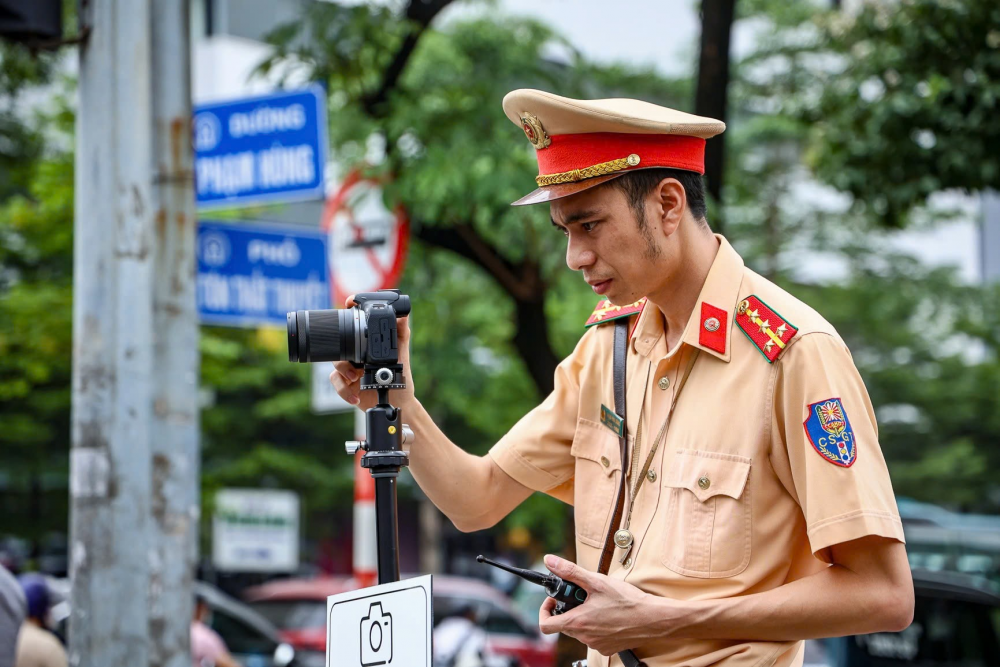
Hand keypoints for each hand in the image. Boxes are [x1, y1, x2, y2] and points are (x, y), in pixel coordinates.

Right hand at [329, 295, 415, 411]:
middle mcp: (357, 356)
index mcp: (368, 347)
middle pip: (340, 347)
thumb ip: (401, 335)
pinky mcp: (347, 385)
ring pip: (335, 364)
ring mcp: (350, 370)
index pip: (354, 331)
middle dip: (342, 352)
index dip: (348, 321)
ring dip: (342, 370)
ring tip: (354, 378)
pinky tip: (356, 397)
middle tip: (354, 362)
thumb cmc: (400, 377)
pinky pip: (337, 383)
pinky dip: (344, 391)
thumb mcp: (402, 354)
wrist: (398, 402)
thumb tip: (403, 315)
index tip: (347, 308)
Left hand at [538, 555, 656, 656]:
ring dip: (583, 617)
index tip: (554, 600)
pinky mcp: (607, 648)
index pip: (546, 625)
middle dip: (568, 609)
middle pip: (564, 624)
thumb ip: (570, 571)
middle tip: (581, 596)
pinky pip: (594, 637)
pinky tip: (608, 615)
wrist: (652, 619)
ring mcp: (596, 644)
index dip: (545, 610)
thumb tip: (550, 561)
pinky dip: (596, 626)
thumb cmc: (627, 601)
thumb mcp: (596, 581)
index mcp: (578, 622)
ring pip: (580, 630)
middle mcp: (585, 637)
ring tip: (598, 603)